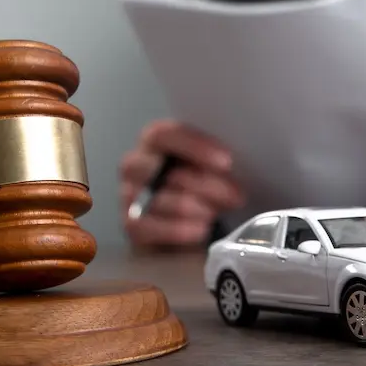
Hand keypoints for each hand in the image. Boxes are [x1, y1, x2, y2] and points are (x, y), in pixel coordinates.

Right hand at [119, 119, 243, 248]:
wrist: (186, 223)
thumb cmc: (202, 187)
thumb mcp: (211, 167)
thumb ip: (216, 161)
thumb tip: (232, 167)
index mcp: (155, 140)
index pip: (165, 135)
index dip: (196, 147)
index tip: (226, 162)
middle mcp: (135, 164)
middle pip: (165, 170)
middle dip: (205, 184)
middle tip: (236, 196)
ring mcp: (129, 195)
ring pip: (160, 199)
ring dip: (194, 207)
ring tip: (216, 214)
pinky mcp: (131, 224)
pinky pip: (148, 226)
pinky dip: (177, 230)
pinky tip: (200, 230)